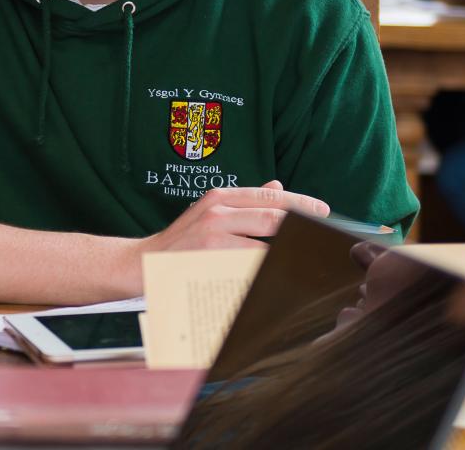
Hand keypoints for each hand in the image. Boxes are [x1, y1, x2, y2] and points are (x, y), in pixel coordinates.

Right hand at [123, 181, 329, 287]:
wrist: (141, 262)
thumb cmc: (180, 241)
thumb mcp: (209, 210)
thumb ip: (243, 201)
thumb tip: (277, 186)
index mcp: (220, 197)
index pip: (268, 197)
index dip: (299, 203)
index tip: (322, 211)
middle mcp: (217, 211)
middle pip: (271, 218)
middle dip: (300, 227)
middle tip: (323, 237)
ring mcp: (212, 237)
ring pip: (262, 247)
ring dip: (284, 256)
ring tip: (303, 261)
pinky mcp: (207, 261)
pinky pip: (245, 269)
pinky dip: (262, 274)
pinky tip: (274, 279)